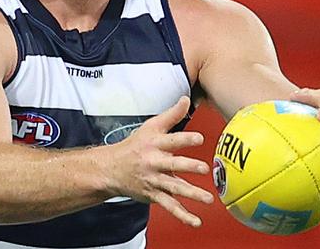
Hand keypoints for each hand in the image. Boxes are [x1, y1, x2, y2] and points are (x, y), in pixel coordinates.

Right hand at [108, 96, 213, 226]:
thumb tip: (186, 99)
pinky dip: (182, 215)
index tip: (199, 139)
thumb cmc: (135, 145)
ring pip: (174, 187)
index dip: (185, 139)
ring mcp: (154, 180)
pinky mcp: (153, 195)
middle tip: (203, 168)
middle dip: (188, 166)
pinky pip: (169, 206)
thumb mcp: (151, 127)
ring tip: (208, 198)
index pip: (171, 140)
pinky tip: (196, 221)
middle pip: (173, 164)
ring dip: (191, 193)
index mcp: (155, 144)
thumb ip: (171, 115)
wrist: (111, 169)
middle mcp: (154, 162)